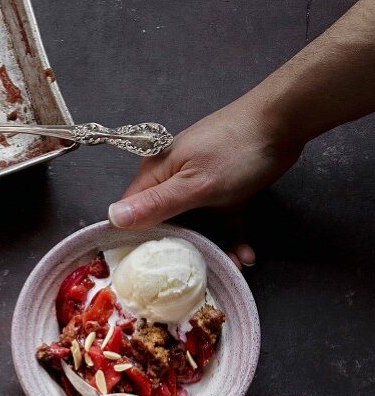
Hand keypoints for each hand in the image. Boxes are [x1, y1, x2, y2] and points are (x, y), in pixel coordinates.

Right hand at [108, 94, 302, 267]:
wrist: (284, 121)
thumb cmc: (236, 151)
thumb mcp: (194, 184)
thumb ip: (155, 205)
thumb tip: (112, 217)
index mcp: (157, 174)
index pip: (132, 213)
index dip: (135, 241)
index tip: (144, 270)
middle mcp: (172, 178)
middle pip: (164, 224)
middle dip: (181, 250)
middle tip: (193, 274)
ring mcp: (198, 182)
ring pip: (197, 225)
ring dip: (212, 248)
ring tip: (232, 266)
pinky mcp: (223, 188)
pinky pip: (221, 220)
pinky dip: (232, 238)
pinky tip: (246, 255)